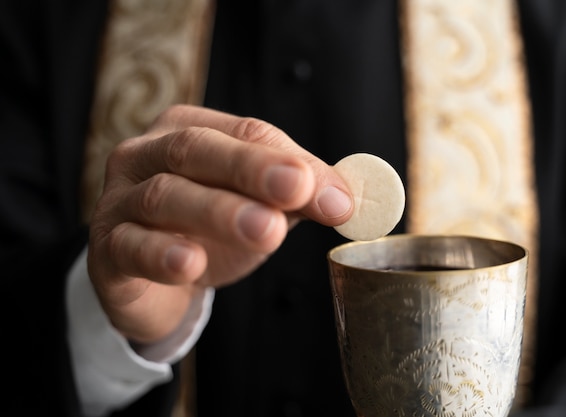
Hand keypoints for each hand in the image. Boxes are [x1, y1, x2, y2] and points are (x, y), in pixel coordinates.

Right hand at [87, 105, 353, 343]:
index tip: (335, 197)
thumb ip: (295, 198)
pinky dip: (161, 254)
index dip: (290, 161)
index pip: (244, 133)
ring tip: (267, 231)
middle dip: (251, 169)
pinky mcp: (106, 249)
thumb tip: (344, 199)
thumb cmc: (207, 231)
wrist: (153, 280)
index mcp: (187, 130)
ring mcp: (118, 199)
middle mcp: (145, 154)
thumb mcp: (255, 206)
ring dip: (219, 212)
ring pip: (165, 196)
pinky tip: (191, 263)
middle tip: (298, 190)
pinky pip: (130, 246)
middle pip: (197, 150)